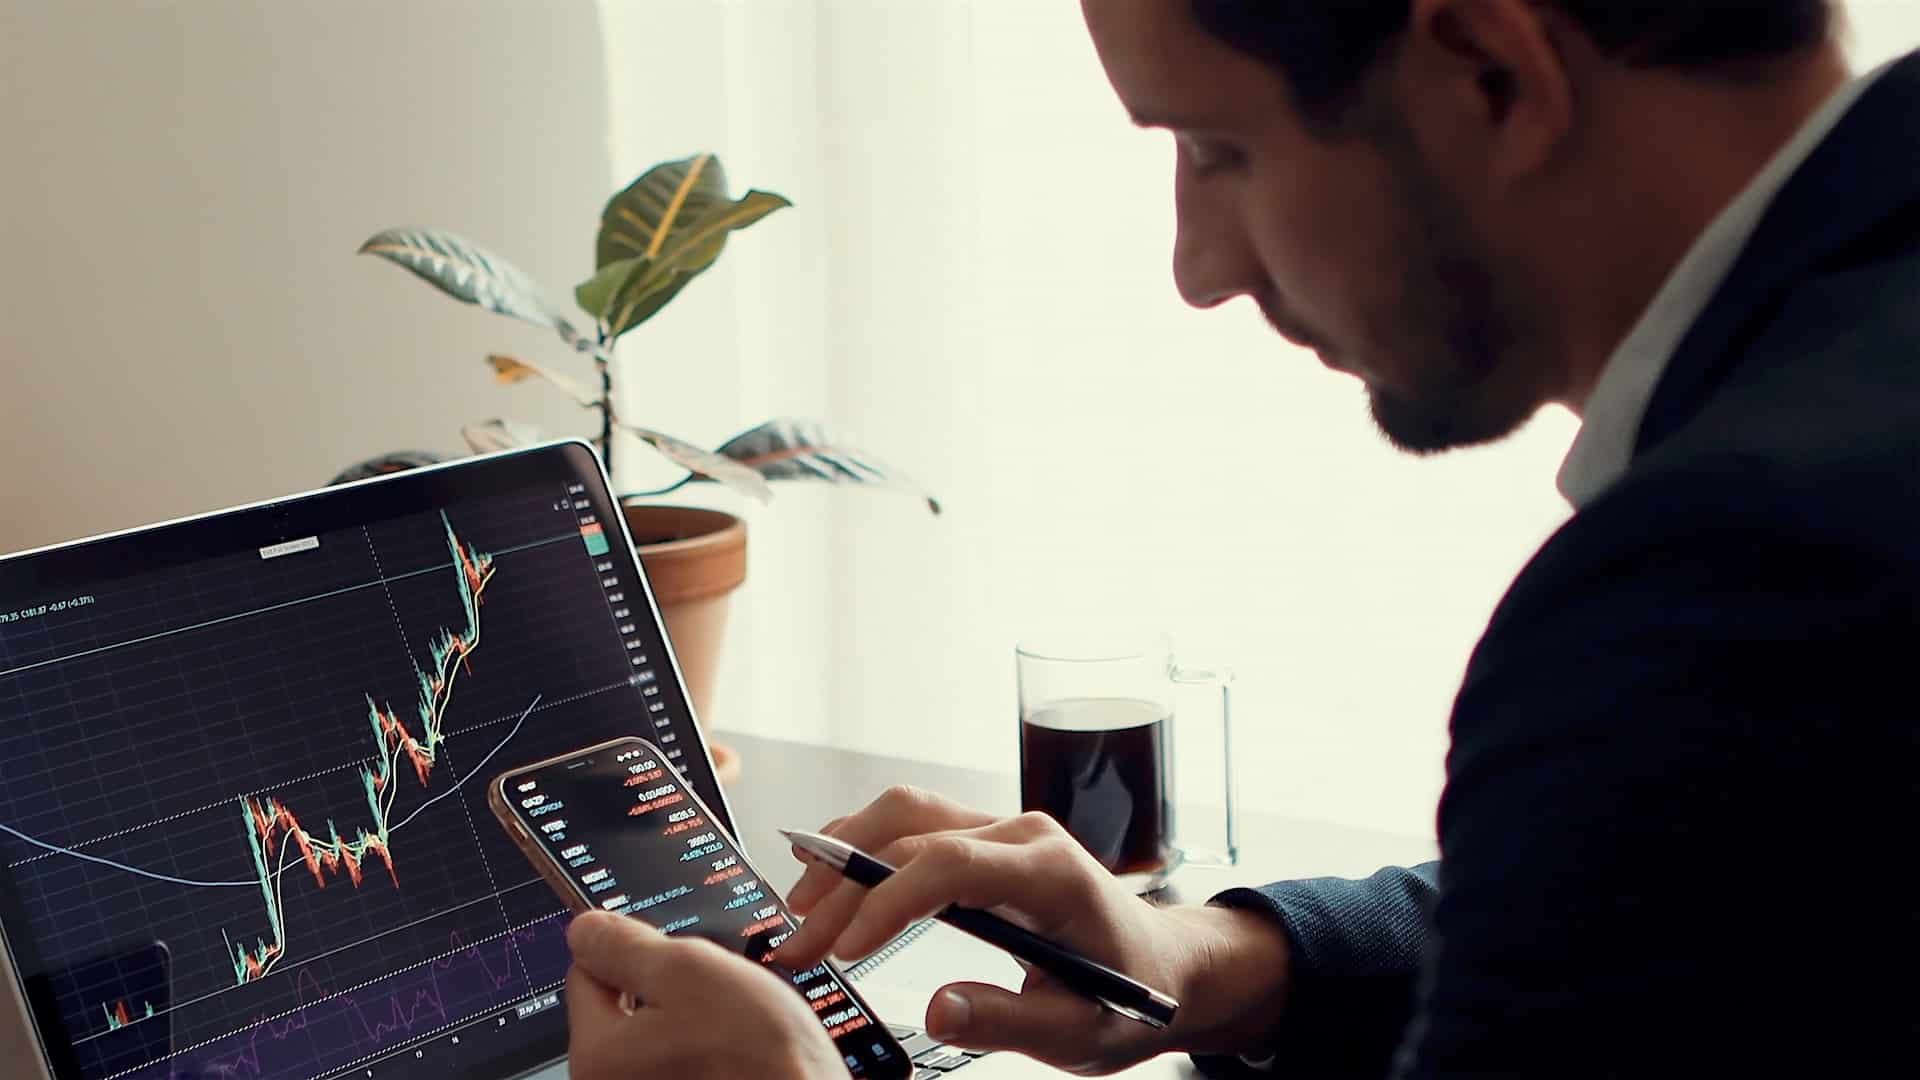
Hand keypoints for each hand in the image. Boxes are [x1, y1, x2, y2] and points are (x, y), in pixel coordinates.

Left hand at [564, 910, 846, 1079]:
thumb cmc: (759, 1057)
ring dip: (689, 1018)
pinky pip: (680, 1061)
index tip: (671, 951)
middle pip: (620, 1007)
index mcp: (599, 1055)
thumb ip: (628, 946)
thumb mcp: (690, 972)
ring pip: (656, 1033)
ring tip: (733, 1023)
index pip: (586, 972)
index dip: (633, 950)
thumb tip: (585, 930)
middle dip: (664, 988)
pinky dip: (705, 1049)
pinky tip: (736, 1049)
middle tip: (712, 990)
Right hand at [774, 786, 1292, 1073]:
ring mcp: (1001, 830)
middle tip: (796, 944)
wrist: (1163, 965)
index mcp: (1050, 873)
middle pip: (911, 829)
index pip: (950, 862)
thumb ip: (1008, 1019)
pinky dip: (862, 846)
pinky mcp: (983, 840)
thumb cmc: (1128, 995)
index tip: (845, 949)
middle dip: (844, 885)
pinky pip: (912, 823)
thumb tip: (937, 1009)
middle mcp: (1021, 835)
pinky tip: (828, 880)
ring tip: (799, 913)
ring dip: (844, 855)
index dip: (888, 900)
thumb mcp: (1077, 1029)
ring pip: (904, 812)